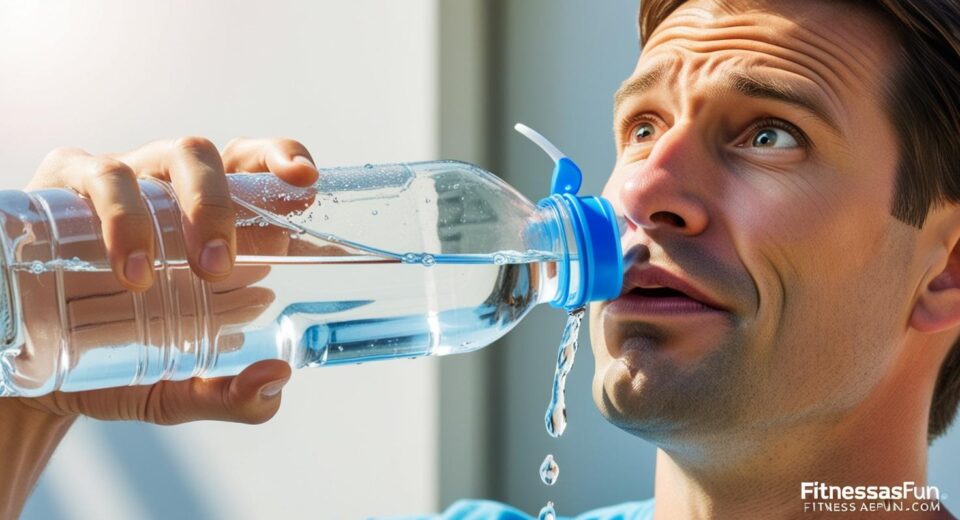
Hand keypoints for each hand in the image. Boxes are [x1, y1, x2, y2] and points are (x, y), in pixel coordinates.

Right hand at [15, 136, 318, 424]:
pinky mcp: (62, 189)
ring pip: (153, 161)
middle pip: (205, 158)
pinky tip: (116, 263)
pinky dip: (109, 215)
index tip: (305, 180)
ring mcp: (121, 182)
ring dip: (153, 216)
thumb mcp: (180, 389)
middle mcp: (170, 188)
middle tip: (215, 268)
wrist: (45, 379)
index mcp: (211, 220)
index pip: (254, 169)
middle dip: (216, 206)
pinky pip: (90, 174)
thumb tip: (276, 380)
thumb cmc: (126, 362)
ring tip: (142, 280)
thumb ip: (230, 393)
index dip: (283, 158)